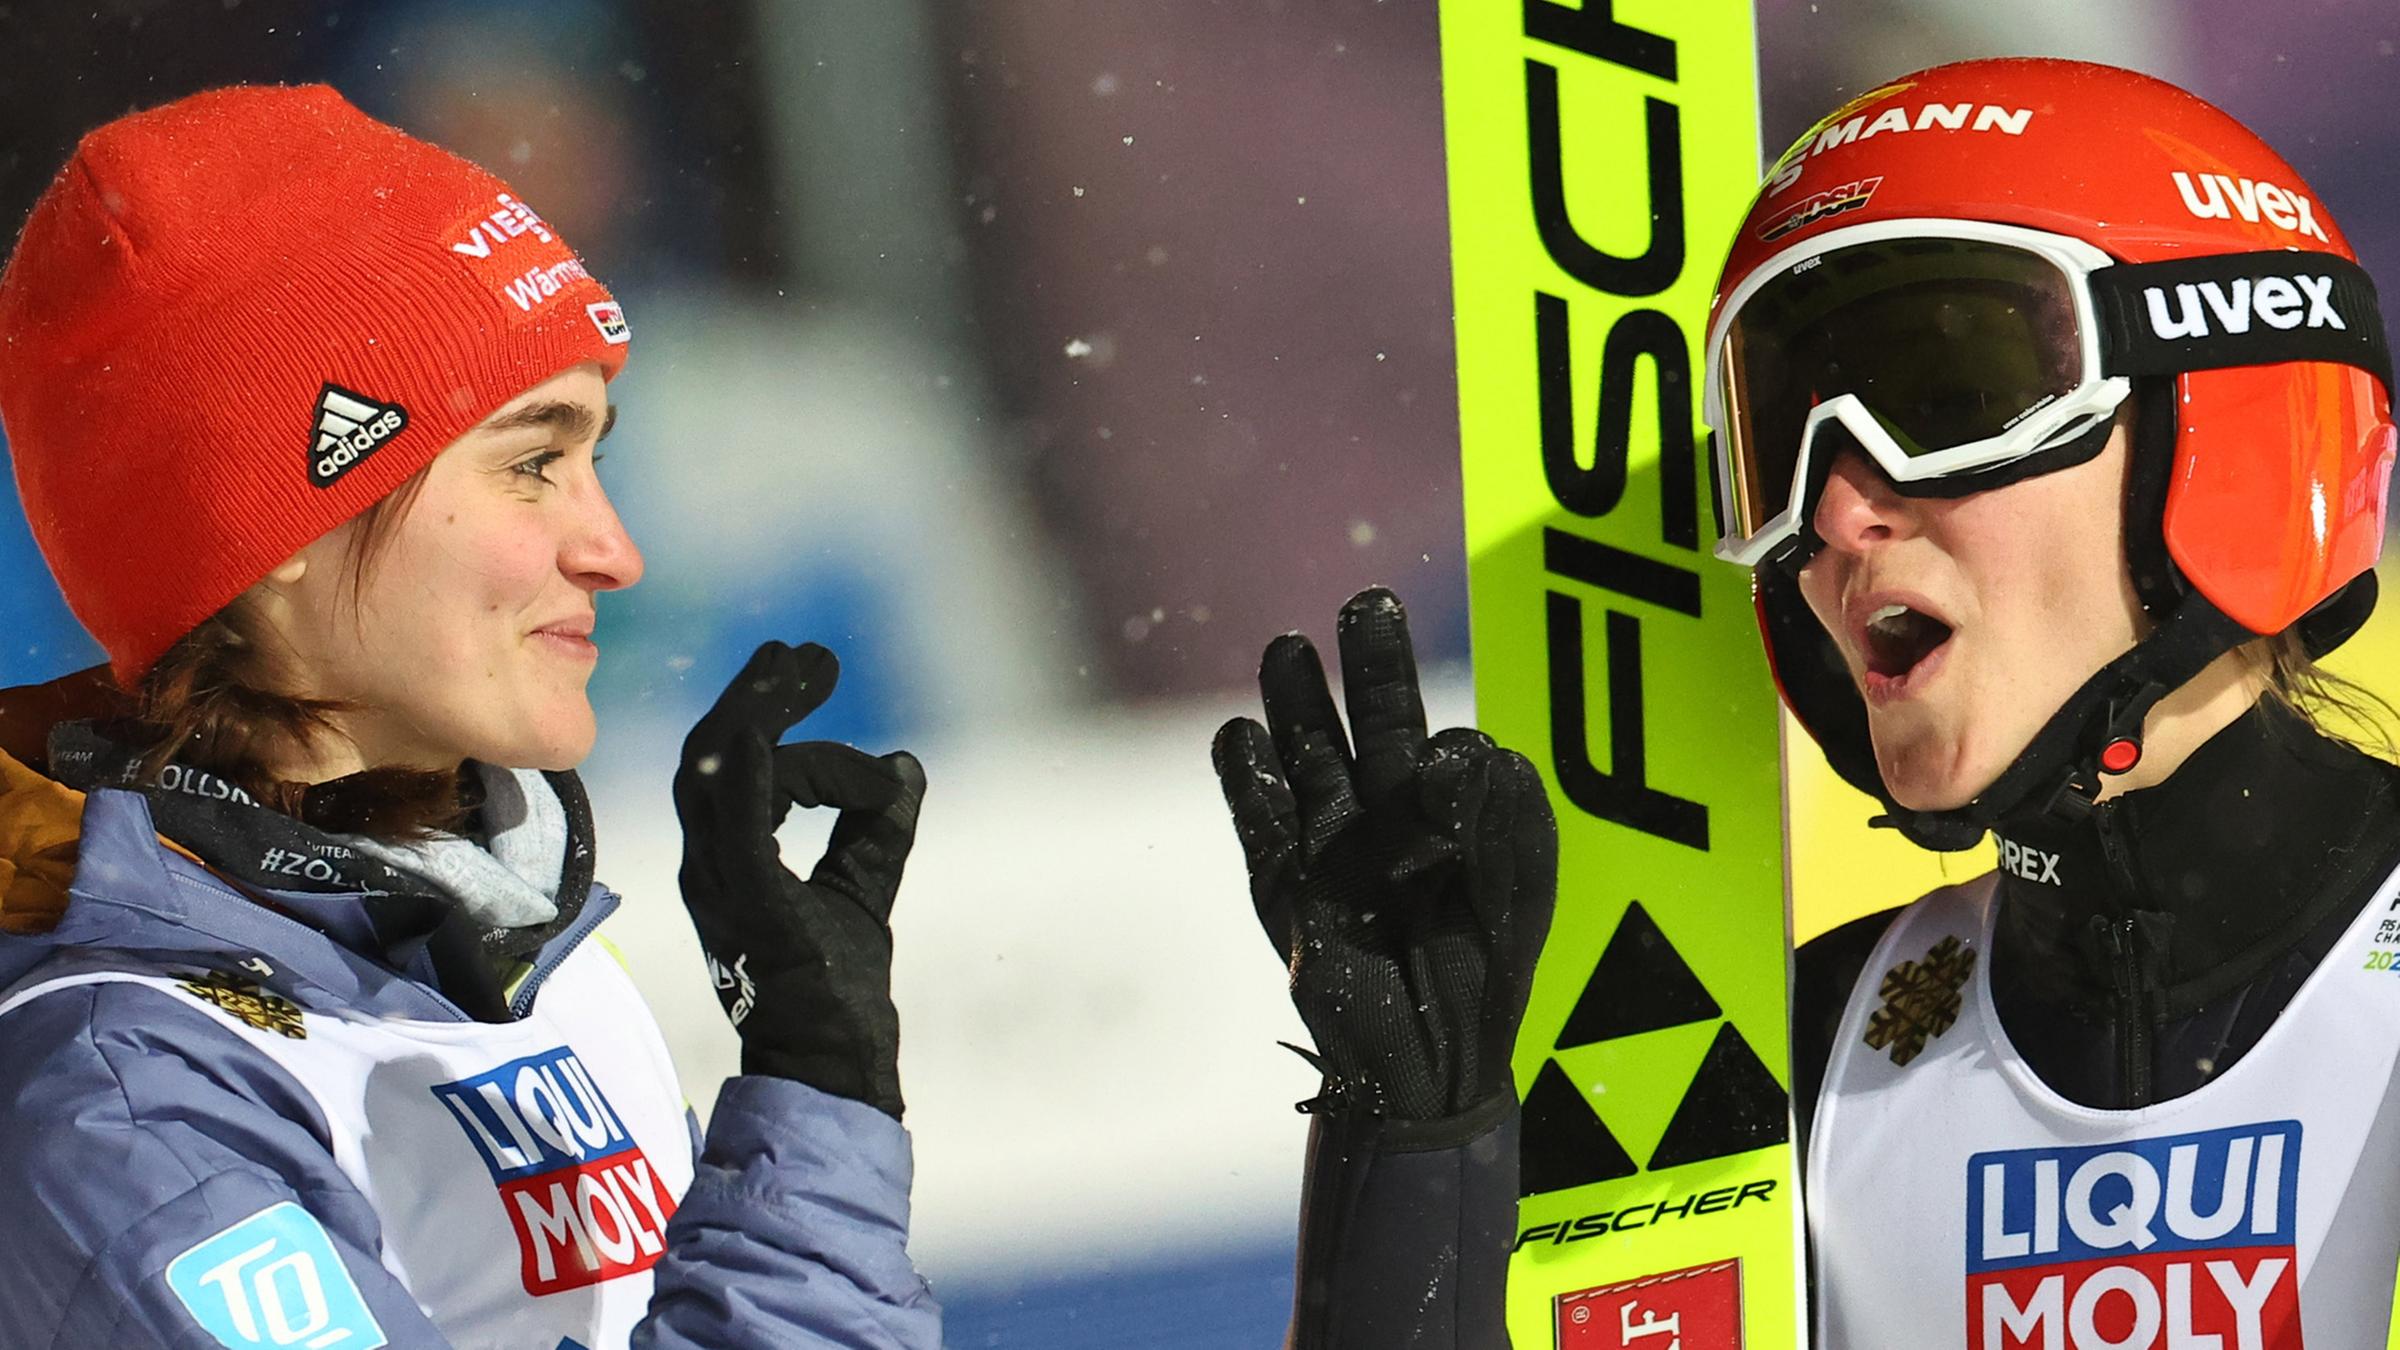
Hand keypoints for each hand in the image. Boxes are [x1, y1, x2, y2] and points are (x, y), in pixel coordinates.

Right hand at [673, 641, 925, 1118]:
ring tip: (794, 665)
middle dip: (758, 694)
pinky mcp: (747, 903)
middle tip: (803, 652)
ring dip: (752, 712)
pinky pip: (734, 827)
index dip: (774, 712)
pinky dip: (745, 775)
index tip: (820, 673)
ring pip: (713, 775)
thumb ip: (879, 829)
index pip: (739, 766)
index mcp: (729, 859)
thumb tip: (908, 764)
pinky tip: (763, 732)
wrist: (833, 1062)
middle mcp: (709, 865)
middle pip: (713, 754)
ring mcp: (719, 884)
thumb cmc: (838, 990)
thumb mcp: (863, 887)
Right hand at [1213, 587, 1556, 1120]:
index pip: (1447, 754)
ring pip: (1312, 762)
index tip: (1446, 766)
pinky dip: (1249, 784)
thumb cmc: (1483, 979)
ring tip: (1288, 649)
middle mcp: (1389, 821)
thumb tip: (1460, 749)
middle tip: (1366, 601)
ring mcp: (1332, 851)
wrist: (1431, 1070)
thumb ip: (1505, 816)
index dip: (1450, 756)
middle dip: (1370, 668)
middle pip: (1375, 726)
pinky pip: (1263, 828)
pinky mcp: (1288, 892)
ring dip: (1301, 708)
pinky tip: (1240, 736)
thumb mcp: (1519, 892)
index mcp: (1453, 816)